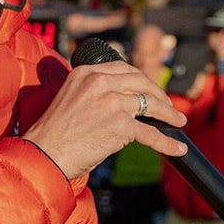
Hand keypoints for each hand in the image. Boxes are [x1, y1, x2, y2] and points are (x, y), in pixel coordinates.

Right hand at [22, 60, 187, 181]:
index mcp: (85, 71)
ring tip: (179, 121)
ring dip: (169, 115)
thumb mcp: (71, 98)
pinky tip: (177, 147)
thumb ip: (93, 92)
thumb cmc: (54, 133)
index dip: (142, 80)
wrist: (44, 154)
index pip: (124, 69)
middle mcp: (99, 81)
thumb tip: (124, 102)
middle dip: (159, 94)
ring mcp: (111, 102)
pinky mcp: (119, 125)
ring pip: (151, 105)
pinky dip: (167, 143)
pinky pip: (151, 133)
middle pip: (141, 82)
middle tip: (169, 106)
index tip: (151, 89)